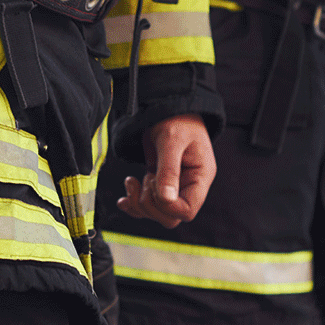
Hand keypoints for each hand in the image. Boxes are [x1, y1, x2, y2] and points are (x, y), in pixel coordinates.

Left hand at [116, 114, 215, 228]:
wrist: (168, 107)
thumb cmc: (176, 119)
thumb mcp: (172, 141)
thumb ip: (169, 170)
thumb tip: (166, 199)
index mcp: (200, 177)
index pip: (187, 210)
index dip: (168, 207)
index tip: (153, 186)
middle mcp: (189, 186)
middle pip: (171, 217)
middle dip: (151, 205)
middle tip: (142, 181)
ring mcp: (174, 186)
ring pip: (157, 213)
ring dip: (140, 202)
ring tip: (132, 180)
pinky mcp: (159, 183)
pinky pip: (147, 204)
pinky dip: (133, 204)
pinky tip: (124, 197)